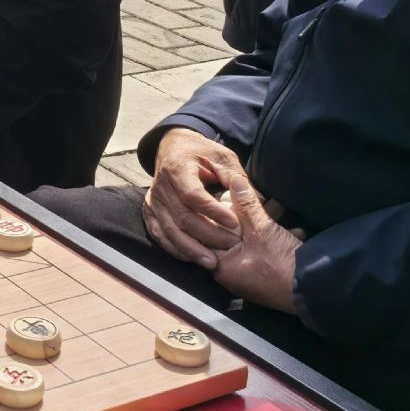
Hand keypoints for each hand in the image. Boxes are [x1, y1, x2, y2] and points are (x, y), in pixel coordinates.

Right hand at [144, 129, 241, 267]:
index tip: (235, 222)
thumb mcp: (221, 156)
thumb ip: (236, 177)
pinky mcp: (150, 211)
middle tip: (231, 245)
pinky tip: (192, 258)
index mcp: (178, 169)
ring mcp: (153, 200)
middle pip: (182, 216)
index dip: (213, 211)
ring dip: (191, 248)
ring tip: (212, 262)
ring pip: (170, 230)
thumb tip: (259, 199)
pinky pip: (159, 234)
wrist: (172, 148)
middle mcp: (161, 186)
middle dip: (208, 234)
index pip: (193, 195)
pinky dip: (174, 248)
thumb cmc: (201, 153)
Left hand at [209, 165, 300, 313]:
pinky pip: (267, 253)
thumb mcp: (262, 230)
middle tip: (261, 201)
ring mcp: (251, 276)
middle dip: (249, 216)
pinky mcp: (269, 277)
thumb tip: (234, 180)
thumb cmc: (282, 263)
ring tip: (280, 209)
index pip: (210, 232)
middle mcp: (232, 273)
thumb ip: (246, 205)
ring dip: (267, 225)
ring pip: (253, 242)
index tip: (233, 197)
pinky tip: (297, 231)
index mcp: (221, 265)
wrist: (316, 291)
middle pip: (233, 236)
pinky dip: (278, 241)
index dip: (221, 211)